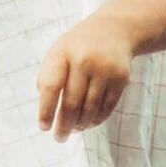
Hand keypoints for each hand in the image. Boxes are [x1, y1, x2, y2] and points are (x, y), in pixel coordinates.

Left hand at [37, 10, 133, 140]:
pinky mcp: (121, 79)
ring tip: (74, 130)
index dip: (45, 110)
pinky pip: (107, 107)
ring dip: (80, 124)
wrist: (115, 28)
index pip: (50, 86)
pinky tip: (89, 123)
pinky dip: (96, 120)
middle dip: (63, 125)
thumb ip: (49, 75)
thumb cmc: (79, 45)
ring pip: (90, 109)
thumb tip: (47, 109)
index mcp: (63, 53)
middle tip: (59, 137)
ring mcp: (105, 70)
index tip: (43, 127)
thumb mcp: (59, 50)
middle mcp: (84, 61)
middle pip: (71, 103)